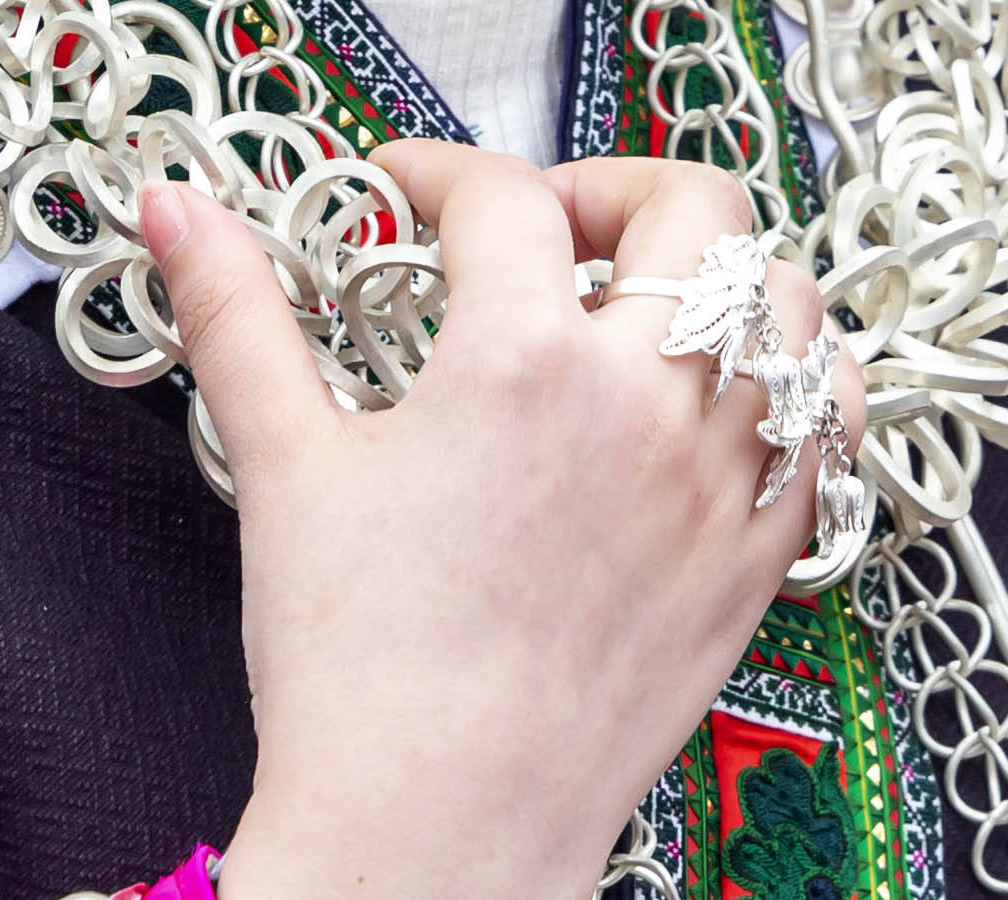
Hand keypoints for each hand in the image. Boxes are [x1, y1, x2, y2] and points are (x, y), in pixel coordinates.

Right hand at [167, 144, 855, 899]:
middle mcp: (643, 402)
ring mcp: (718, 480)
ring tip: (645, 305)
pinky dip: (795, 386)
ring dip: (723, 275)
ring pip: (786, 303)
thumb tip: (177, 208)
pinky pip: (830, 427)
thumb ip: (237, 316)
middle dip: (614, 189)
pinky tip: (728, 397)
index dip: (443, 173)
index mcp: (521, 362)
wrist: (432, 833)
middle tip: (548, 233)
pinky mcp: (759, 558)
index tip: (408, 198)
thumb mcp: (284, 468)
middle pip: (691, 206)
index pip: (505, 195)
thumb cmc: (355, 670)